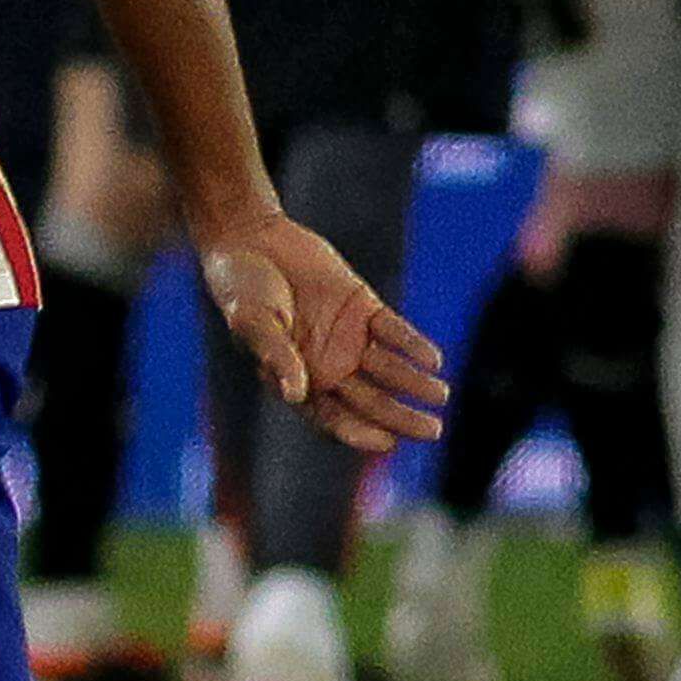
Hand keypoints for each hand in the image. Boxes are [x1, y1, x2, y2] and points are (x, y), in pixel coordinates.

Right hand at [196, 209, 447, 456]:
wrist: (252, 238)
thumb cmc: (240, 287)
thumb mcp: (252, 322)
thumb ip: (276, 355)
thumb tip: (295, 394)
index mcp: (295, 379)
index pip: (331, 417)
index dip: (358, 432)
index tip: (385, 442)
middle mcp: (326, 366)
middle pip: (370, 401)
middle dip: (400, 418)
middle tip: (432, 431)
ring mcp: (347, 338)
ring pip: (388, 370)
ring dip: (415, 384)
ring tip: (440, 394)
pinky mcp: (364, 309)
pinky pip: (395, 332)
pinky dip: (414, 345)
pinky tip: (433, 360)